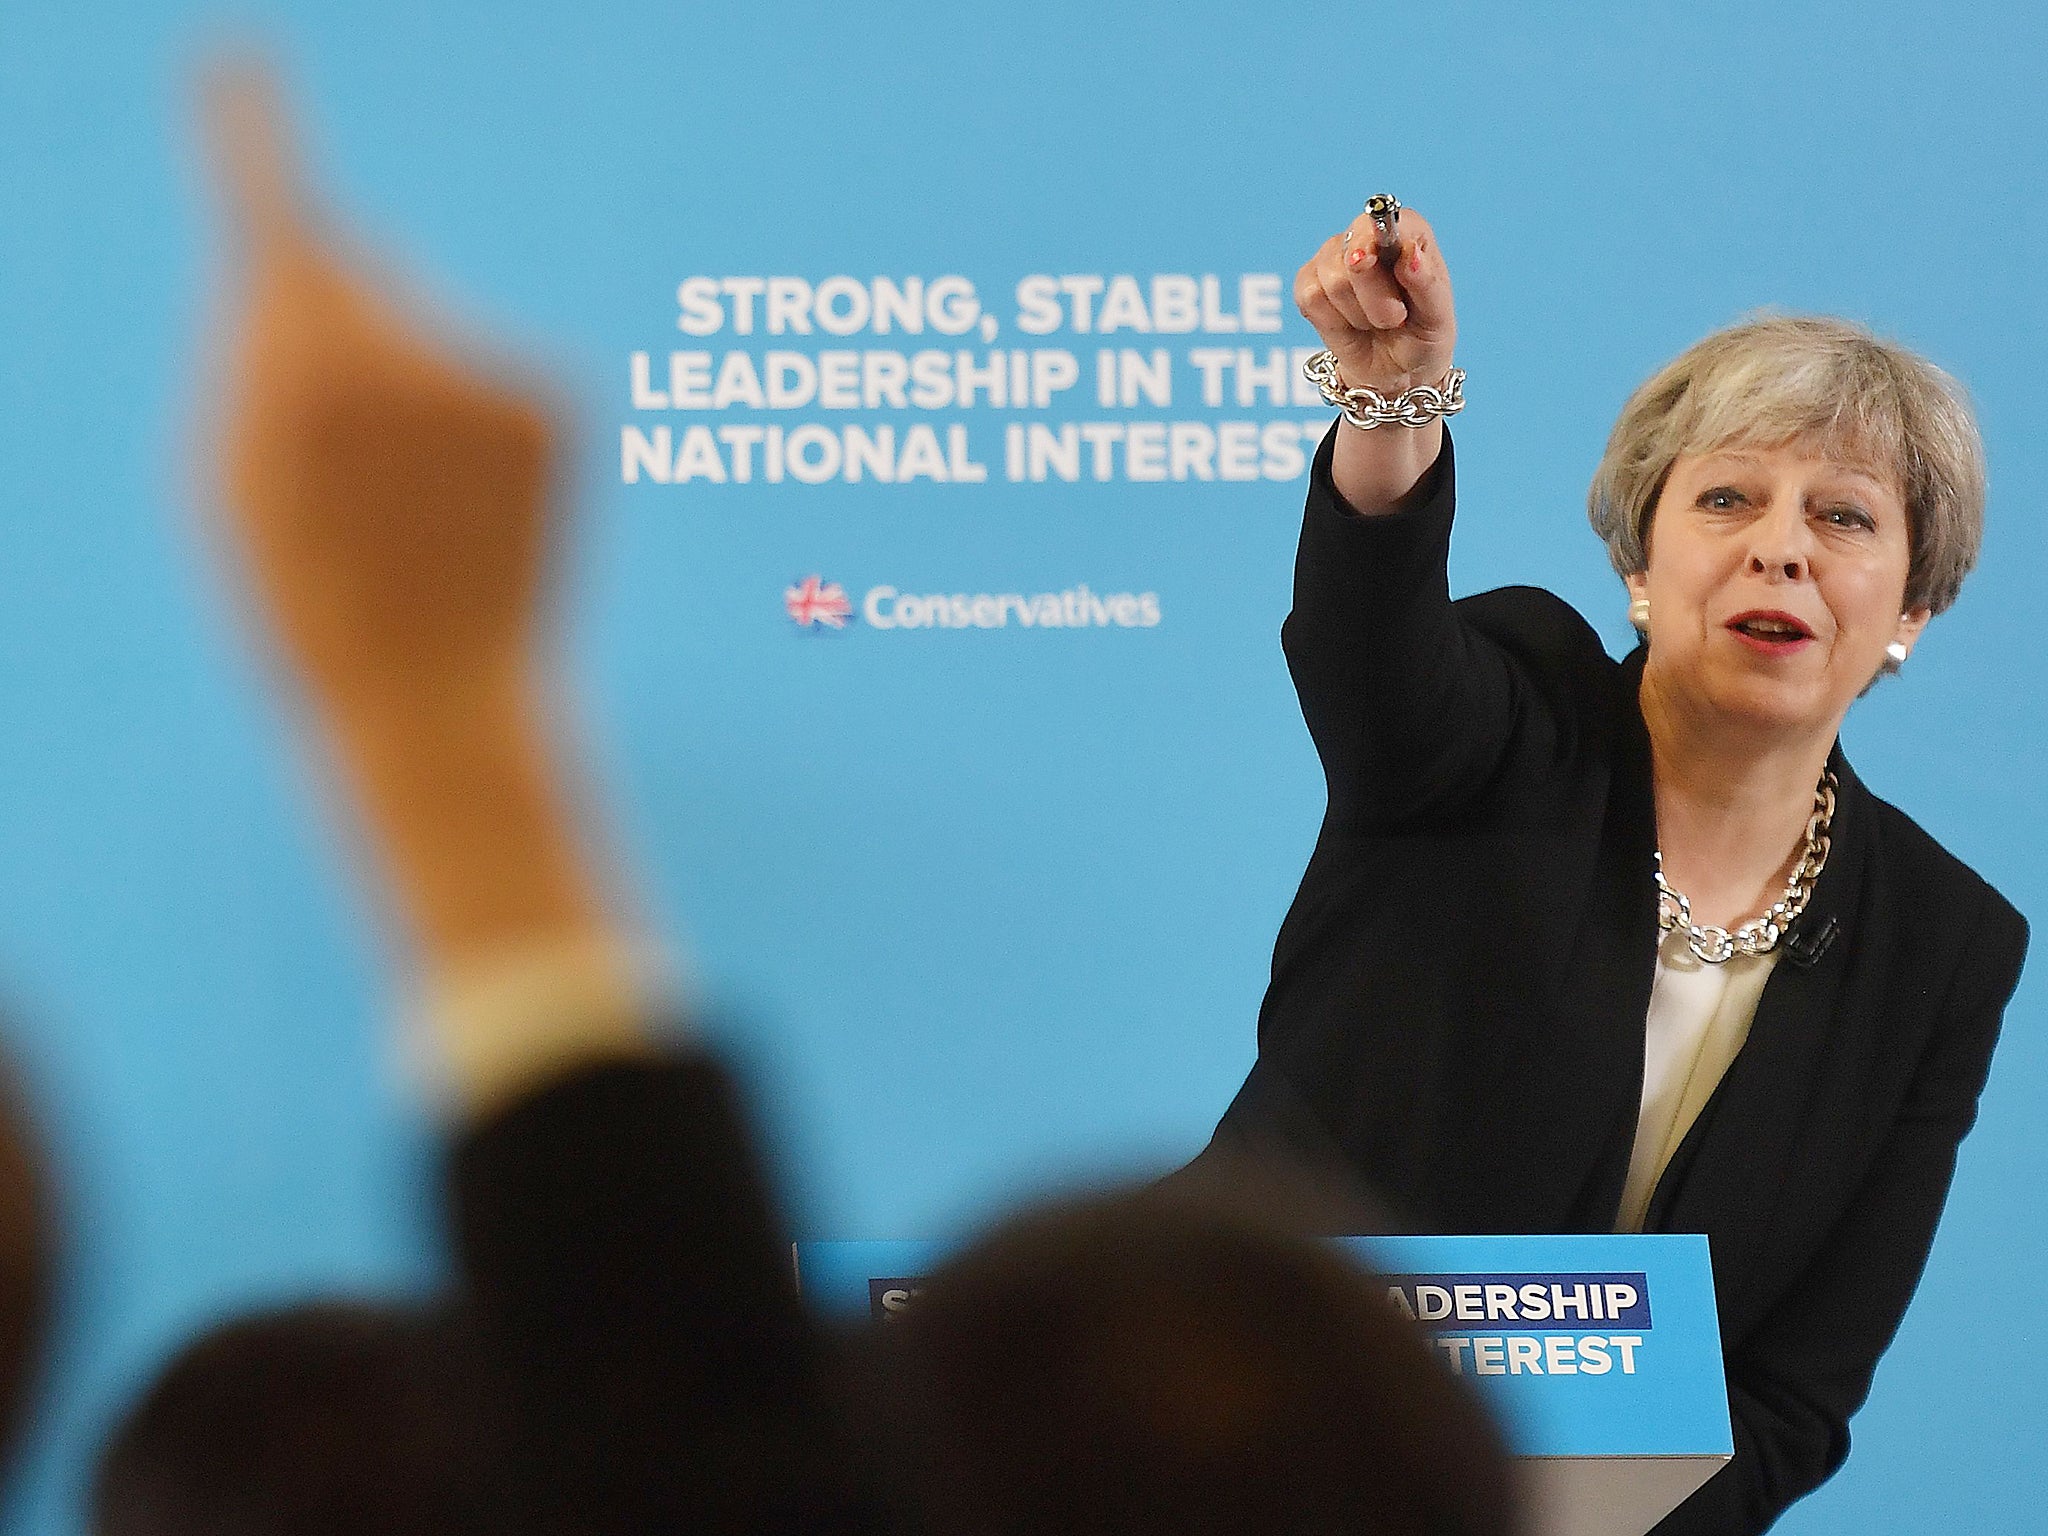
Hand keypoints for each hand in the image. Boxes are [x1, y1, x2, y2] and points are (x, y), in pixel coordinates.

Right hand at [199, 64, 613, 979]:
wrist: (439, 702)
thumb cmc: (313, 604)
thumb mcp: (232, 482)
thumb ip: (252, 358)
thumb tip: (312, 266)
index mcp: (295, 369)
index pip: (275, 223)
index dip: (251, 136)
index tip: (240, 60)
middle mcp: (405, 348)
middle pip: (356, 281)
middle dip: (340, 335)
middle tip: (346, 465)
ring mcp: (490, 369)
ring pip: (430, 336)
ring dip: (417, 400)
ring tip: (418, 512)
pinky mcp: (557, 396)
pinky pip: (494, 377)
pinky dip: (484, 428)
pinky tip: (479, 509)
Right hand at [1294, 204, 1455, 396]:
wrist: (1396, 371)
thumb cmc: (1422, 337)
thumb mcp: (1438, 317)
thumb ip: (1427, 283)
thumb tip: (1410, 253)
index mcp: (1406, 231)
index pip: (1382, 218)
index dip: (1376, 238)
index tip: (1378, 261)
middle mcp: (1366, 236)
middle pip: (1353, 255)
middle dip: (1375, 298)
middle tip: (1394, 317)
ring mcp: (1332, 258)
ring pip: (1333, 281)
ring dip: (1358, 315)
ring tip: (1374, 323)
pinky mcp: (1307, 282)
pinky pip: (1309, 297)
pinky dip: (1333, 322)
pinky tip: (1350, 324)